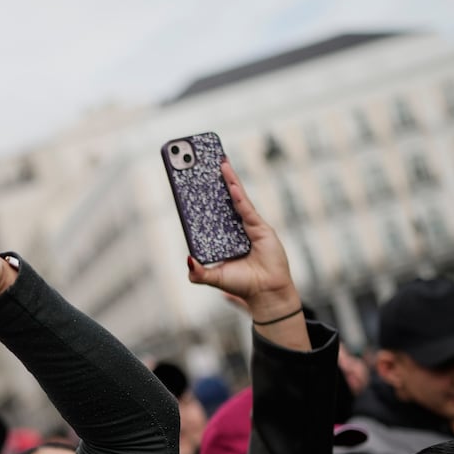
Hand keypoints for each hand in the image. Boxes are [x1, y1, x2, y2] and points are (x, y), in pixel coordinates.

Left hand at [185, 159, 300, 322]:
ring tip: (219, 162)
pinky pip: (247, 209)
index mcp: (224, 235)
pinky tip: (231, 185)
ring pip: (237, 198)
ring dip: (229, 179)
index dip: (203, 195)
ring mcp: (249, 226)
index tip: (190, 179)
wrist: (266, 293)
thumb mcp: (214, 278)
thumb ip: (198, 272)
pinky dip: (239, 197)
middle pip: (224, 199)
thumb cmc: (243, 285)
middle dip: (215, 180)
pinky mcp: (261, 228)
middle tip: (203, 161)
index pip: (211, 210)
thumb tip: (187, 258)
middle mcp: (235, 227)